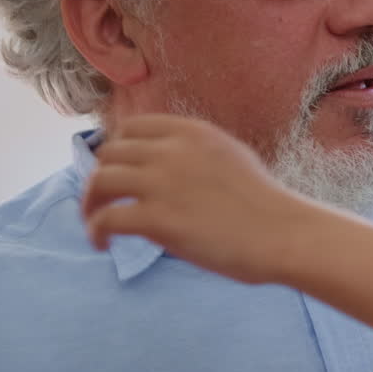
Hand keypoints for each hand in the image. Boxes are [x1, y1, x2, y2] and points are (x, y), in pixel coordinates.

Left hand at [81, 114, 315, 284]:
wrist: (282, 233)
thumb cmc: (265, 204)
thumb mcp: (232, 156)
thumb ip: (196, 153)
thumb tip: (167, 164)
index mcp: (193, 132)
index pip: (132, 127)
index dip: (117, 149)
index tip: (119, 171)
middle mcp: (173, 150)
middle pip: (109, 154)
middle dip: (100, 178)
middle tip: (104, 202)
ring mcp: (163, 183)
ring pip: (100, 181)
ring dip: (90, 204)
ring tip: (95, 224)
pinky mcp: (157, 218)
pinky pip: (107, 218)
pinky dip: (96, 231)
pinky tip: (103, 244)